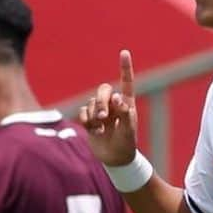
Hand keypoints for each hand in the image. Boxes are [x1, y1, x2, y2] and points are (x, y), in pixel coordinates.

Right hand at [79, 50, 139, 165]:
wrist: (115, 159)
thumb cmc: (127, 144)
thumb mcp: (129, 130)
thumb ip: (124, 113)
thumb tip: (117, 97)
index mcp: (126, 103)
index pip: (126, 82)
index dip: (125, 68)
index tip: (124, 52)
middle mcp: (113, 105)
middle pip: (103, 90)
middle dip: (101, 101)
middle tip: (104, 117)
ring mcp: (101, 112)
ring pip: (91, 103)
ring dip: (94, 115)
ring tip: (101, 128)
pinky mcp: (90, 119)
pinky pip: (83, 112)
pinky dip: (87, 120)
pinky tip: (94, 131)